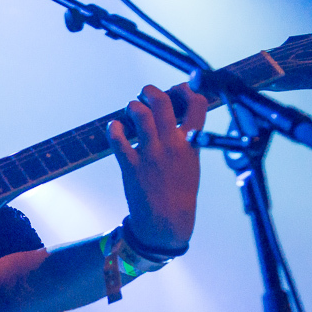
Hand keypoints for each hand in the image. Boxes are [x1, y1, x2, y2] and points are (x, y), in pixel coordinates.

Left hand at [109, 83, 207, 252]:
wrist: (167, 222)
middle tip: (145, 94)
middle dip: (151, 91)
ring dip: (133, 106)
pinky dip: (114, 128)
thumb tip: (176, 115)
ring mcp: (150, 155)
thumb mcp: (192, 162)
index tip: (179, 89)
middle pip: (162, 102)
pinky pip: (118, 139)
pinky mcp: (131, 166)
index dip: (187, 90)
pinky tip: (116, 128)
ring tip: (132, 111)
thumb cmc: (180, 191)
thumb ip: (186, 138)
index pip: (197, 105)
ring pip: (139, 115)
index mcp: (190, 144)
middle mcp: (171, 145)